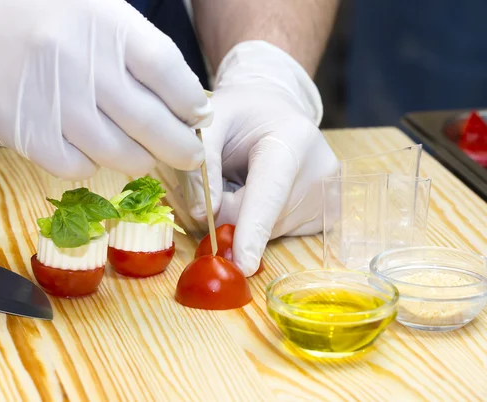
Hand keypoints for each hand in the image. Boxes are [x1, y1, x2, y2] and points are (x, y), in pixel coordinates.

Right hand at [0, 0, 212, 179]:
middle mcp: (82, 64)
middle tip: (189, 156)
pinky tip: (95, 152)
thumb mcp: (101, 13)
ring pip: (116, 152)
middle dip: (179, 147)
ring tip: (145, 155)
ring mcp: (53, 102)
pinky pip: (76, 166)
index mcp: (107, 26)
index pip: (166, 71)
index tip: (199, 116)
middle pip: (149, 121)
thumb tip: (188, 104)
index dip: (190, 102)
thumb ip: (142, 53)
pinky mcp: (26, 132)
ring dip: (140, 160)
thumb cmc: (51, 18)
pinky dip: (93, 165)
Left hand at [177, 41, 337, 276]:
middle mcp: (320, 172)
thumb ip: (201, 161)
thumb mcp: (212, 121)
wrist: (278, 111)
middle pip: (261, 218)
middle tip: (229, 177)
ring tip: (250, 177)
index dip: (253, 230)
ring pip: (268, 231)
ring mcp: (329, 198)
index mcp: (293, 140)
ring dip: (245, 214)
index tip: (244, 264)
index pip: (268, 193)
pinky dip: (262, 220)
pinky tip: (267, 191)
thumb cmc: (242, 114)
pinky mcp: (327, 216)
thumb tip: (201, 215)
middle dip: (231, 209)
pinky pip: (280, 233)